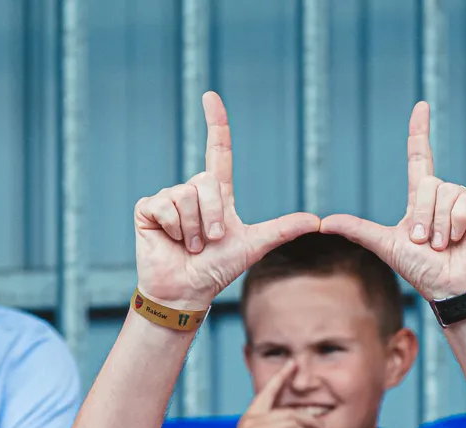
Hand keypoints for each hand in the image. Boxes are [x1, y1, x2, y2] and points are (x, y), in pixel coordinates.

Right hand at [134, 92, 320, 310]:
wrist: (188, 292)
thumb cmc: (218, 270)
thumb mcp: (254, 246)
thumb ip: (282, 230)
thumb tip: (317, 220)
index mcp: (217, 194)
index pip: (218, 151)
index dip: (216, 124)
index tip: (211, 97)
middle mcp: (192, 191)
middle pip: (206, 181)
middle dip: (213, 216)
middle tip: (211, 242)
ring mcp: (168, 198)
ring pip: (185, 195)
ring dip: (193, 228)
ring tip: (191, 246)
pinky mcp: (148, 209)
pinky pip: (165, 206)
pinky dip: (174, 229)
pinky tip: (171, 242)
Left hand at [321, 102, 465, 301]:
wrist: (451, 290)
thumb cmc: (422, 272)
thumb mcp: (386, 246)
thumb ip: (359, 230)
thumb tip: (323, 222)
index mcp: (422, 200)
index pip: (420, 157)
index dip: (419, 132)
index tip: (421, 106)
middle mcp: (445, 196)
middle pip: (430, 183)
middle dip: (423, 217)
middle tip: (424, 243)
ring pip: (448, 193)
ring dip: (440, 225)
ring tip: (443, 246)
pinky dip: (459, 222)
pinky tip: (461, 239)